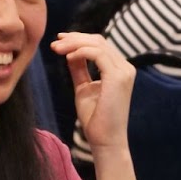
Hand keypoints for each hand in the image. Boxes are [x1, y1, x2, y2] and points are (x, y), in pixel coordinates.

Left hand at [54, 31, 133, 151]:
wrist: (105, 140)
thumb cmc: (96, 119)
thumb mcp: (84, 88)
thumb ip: (79, 70)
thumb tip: (70, 53)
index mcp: (119, 70)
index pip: (100, 46)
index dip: (79, 40)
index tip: (59, 42)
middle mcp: (125, 68)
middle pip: (99, 41)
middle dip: (74, 38)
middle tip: (55, 43)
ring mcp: (124, 71)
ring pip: (97, 45)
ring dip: (74, 44)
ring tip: (56, 49)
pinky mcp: (118, 76)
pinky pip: (97, 54)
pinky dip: (80, 52)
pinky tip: (67, 57)